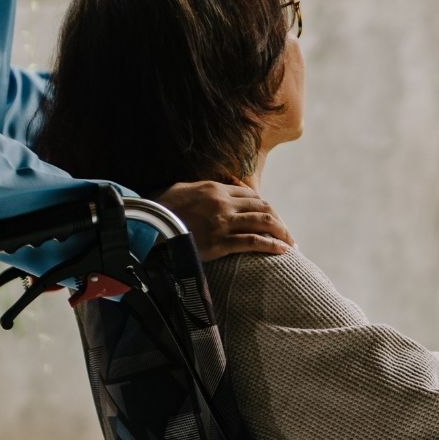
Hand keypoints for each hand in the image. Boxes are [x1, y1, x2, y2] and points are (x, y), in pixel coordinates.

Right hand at [158, 180, 293, 260]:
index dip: (265, 206)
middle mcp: (223, 203)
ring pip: (263, 222)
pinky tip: (282, 251)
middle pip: (262, 207)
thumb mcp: (179, 190)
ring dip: (281, 232)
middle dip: (278, 220)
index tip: (272, 217)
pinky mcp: (219, 242)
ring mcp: (222, 222)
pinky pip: (253, 242)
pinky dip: (271, 245)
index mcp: (215, 188)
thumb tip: (207, 191)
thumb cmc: (159, 209)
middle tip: (286, 233)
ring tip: (291, 243)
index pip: (250, 194)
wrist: (147, 226)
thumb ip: (198, 189)